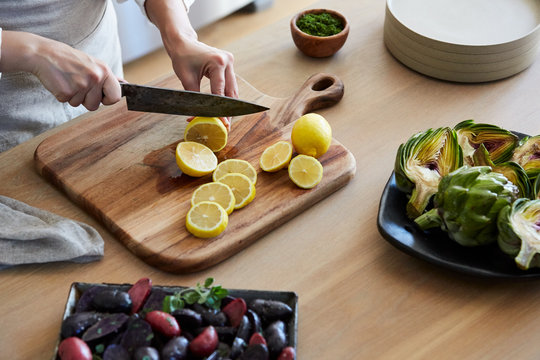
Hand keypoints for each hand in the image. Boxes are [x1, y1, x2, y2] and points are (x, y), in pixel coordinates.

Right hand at [0, 31, 121, 110]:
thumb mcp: (93, 64)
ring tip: (68, 80)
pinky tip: (60, 81)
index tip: (100, 96)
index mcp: (104, 71)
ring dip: (73, 97)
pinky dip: (62, 95)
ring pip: (80, 105)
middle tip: (77, 83)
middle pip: (95, 105)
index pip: (116, 97)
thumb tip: (126, 86)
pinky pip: (67, 102)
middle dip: (86, 100)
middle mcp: (95, 77)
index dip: (108, 100)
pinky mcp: (66, 91)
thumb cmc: (69, 60)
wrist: (44, 53)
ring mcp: (81, 85)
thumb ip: (107, 77)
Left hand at [170, 39, 235, 130]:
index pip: (220, 91)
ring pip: (233, 89)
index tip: (221, 123)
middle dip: (228, 110)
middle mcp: (227, 61)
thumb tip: (197, 116)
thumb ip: (194, 97)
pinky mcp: (229, 65)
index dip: (220, 109)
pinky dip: (227, 96)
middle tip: (226, 125)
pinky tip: (224, 108)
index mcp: (218, 62)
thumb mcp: (186, 79)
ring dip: (229, 105)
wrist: (183, 43)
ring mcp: (230, 62)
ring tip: (226, 119)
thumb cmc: (182, 58)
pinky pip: (230, 84)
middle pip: (230, 92)